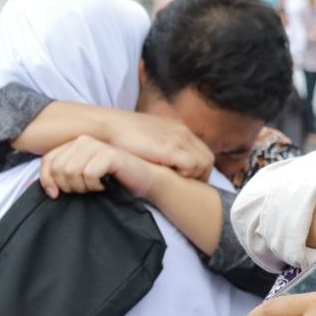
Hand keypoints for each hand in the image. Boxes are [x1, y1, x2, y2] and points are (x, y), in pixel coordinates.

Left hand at [40, 135, 159, 198]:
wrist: (145, 180)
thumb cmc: (115, 181)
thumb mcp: (83, 180)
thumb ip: (62, 179)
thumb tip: (32, 188)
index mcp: (75, 145)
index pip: (48, 161)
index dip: (47, 180)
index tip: (55, 196)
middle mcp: (84, 141)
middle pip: (59, 169)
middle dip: (69, 186)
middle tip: (85, 190)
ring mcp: (97, 146)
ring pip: (72, 172)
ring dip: (83, 187)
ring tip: (96, 187)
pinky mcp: (109, 154)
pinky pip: (89, 174)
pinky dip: (95, 185)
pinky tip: (106, 184)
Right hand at [96, 110, 212, 181]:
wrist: (108, 127)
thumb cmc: (120, 135)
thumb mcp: (146, 137)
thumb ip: (158, 146)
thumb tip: (159, 158)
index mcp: (177, 127)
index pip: (200, 150)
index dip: (198, 167)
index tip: (191, 180)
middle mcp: (182, 131)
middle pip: (207, 157)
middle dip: (202, 174)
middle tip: (191, 188)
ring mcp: (179, 138)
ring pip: (204, 162)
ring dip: (196, 175)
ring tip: (182, 184)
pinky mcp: (172, 148)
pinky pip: (193, 165)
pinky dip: (188, 174)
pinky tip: (174, 178)